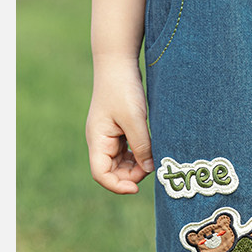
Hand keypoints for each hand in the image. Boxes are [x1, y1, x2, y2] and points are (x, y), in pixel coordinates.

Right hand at [86, 58, 153, 193]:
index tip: (137, 187)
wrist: (118, 64)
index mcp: (97, 140)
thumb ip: (141, 145)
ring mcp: (109, 137)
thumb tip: (148, 170)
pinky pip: (127, 152)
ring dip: (137, 166)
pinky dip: (139, 155)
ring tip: (154, 157)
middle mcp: (100, 141)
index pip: (100, 174)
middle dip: (131, 175)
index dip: (118, 186)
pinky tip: (151, 149)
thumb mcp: (134, 118)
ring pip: (121, 163)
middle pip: (112, 172)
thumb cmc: (123, 88)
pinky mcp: (119, 131)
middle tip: (152, 167)